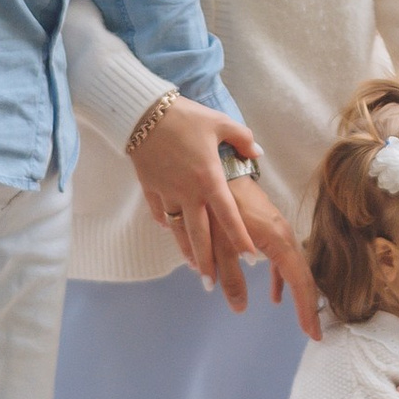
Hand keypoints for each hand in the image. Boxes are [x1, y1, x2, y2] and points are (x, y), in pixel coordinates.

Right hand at [134, 99, 317, 323]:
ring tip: (196, 269)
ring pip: (178, 231)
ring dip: (187, 252)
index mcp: (209, 179)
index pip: (229, 216)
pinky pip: (160, 213)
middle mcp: (188, 192)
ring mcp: (167, 193)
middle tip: (214, 286)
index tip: (251, 258)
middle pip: (200, 235)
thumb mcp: (220, 122)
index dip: (241, 238)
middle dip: (208, 262)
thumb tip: (257, 153)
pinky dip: (166, 225)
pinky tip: (171, 234)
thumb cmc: (185, 116)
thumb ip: (243, 140)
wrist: (142, 113)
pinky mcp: (150, 188)